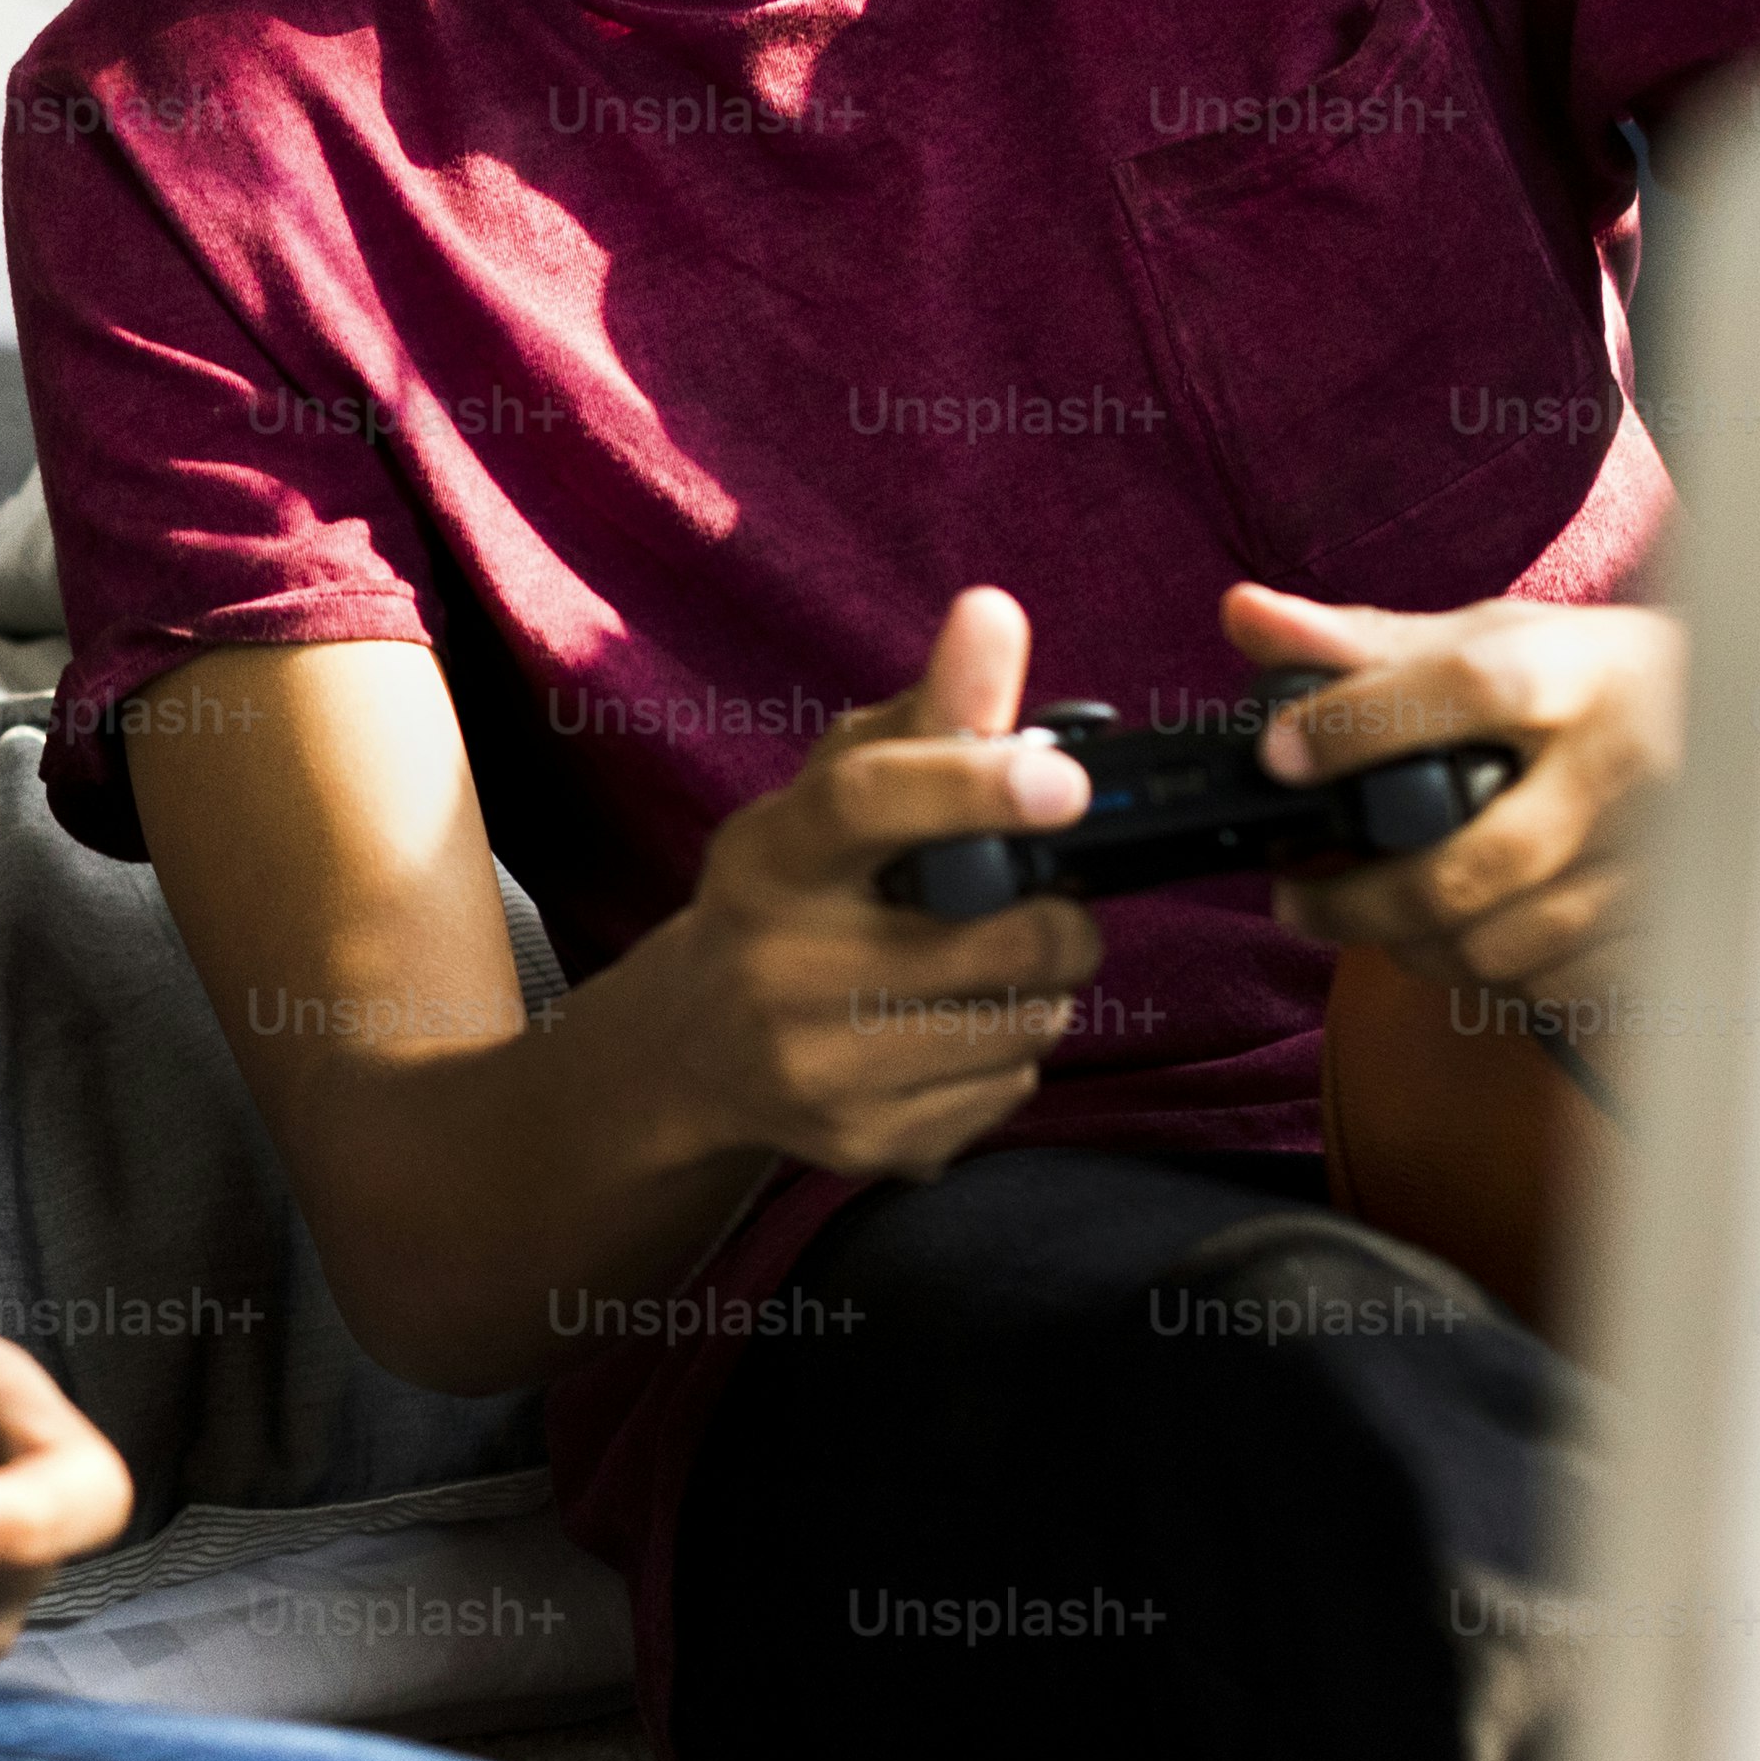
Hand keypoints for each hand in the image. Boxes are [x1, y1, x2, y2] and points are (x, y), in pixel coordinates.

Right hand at [644, 588, 1111, 1181]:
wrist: (694, 1049)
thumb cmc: (795, 891)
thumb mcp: (834, 790)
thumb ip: (930, 710)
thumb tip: (996, 614)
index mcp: (772, 856)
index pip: (868, 803)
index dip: (974, 784)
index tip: (1065, 782)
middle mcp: (780, 968)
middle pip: (1004, 940)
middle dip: (1057, 916)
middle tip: (1036, 900)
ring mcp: (821, 1070)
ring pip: (1028, 1021)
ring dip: (1036, 987)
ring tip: (976, 966)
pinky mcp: (867, 1146)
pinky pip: (1011, 1089)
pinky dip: (1004, 1053)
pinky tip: (940, 1032)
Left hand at [1223, 584, 1681, 991]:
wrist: (1751, 728)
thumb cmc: (1597, 682)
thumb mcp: (1496, 639)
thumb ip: (1365, 642)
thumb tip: (1243, 615)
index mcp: (1579, 674)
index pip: (1466, 686)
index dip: (1362, 723)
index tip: (1280, 754)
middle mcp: (1628, 767)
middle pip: (1469, 863)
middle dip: (1357, 899)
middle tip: (1296, 897)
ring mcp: (1661, 860)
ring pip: (1502, 943)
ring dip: (1416, 944)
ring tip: (1381, 917)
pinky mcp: (1677, 932)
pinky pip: (1555, 987)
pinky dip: (1494, 976)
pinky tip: (1473, 937)